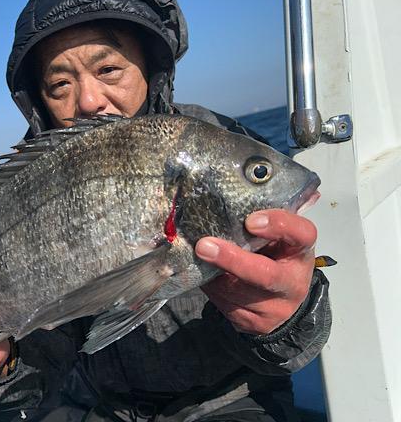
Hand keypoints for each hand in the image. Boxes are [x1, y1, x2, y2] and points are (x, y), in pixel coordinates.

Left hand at [197, 209, 316, 334]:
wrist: (282, 302)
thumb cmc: (275, 254)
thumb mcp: (278, 235)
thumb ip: (268, 214)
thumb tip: (252, 178)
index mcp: (300, 250)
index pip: (302, 234)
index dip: (278, 225)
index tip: (251, 220)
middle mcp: (294, 282)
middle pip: (265, 275)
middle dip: (233, 260)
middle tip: (204, 245)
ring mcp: (275, 308)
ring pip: (236, 291)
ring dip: (213, 273)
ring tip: (198, 255)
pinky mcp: (254, 323)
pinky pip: (224, 304)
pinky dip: (210, 287)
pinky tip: (203, 273)